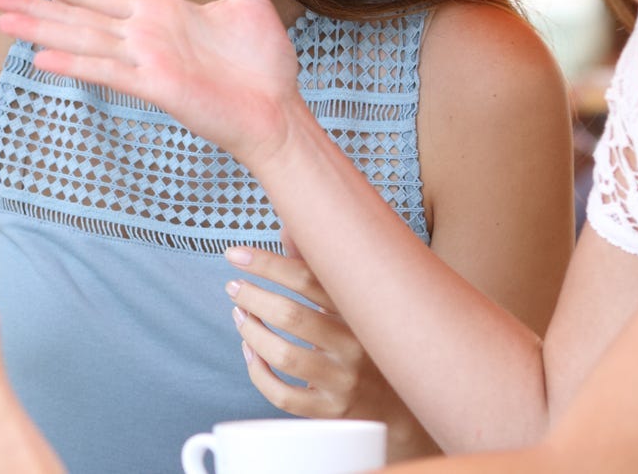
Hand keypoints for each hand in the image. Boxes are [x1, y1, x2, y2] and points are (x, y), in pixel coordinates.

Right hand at [0, 0, 305, 161]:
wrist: (278, 110)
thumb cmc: (263, 62)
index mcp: (157, 16)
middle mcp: (143, 38)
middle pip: (77, 17)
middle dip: (34, 7)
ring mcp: (146, 63)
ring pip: (83, 41)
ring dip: (42, 32)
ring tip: (3, 24)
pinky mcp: (158, 88)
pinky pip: (111, 73)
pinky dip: (77, 65)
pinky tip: (42, 60)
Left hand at [225, 241, 391, 422]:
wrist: (404, 404)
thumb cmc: (368, 341)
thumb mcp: (352, 303)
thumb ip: (319, 266)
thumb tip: (287, 225)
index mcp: (359, 309)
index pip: (308, 277)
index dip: (266, 262)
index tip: (234, 254)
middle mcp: (355, 344)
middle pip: (292, 315)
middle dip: (253, 297)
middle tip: (233, 287)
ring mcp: (344, 380)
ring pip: (283, 354)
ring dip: (251, 333)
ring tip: (240, 316)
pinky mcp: (331, 411)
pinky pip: (282, 395)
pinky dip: (258, 372)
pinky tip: (251, 354)